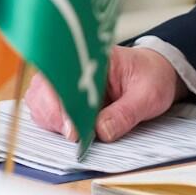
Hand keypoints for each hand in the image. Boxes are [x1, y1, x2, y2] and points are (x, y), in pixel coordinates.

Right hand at [24, 45, 180, 143]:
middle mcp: (71, 66)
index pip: (62, 77)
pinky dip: (53, 124)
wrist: (156, 72)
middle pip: (42, 90)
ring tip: (76, 134)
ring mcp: (65, 81)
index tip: (72, 131)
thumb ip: (125, 113)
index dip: (62, 106)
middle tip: (75, 137)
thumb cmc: (150, 76)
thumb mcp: (147, 95)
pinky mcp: (65, 95)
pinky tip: (72, 130)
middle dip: (54, 117)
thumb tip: (101, 131)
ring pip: (39, 101)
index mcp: (92, 58)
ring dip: (51, 121)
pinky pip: (46, 110)